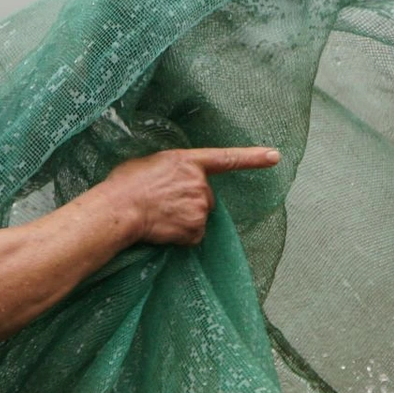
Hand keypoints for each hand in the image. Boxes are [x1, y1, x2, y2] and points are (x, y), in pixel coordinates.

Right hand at [99, 146, 280, 245]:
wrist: (118, 209)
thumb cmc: (125, 185)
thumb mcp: (150, 164)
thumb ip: (171, 169)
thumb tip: (170, 180)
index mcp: (188, 161)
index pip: (227, 158)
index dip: (253, 157)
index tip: (275, 156)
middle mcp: (200, 183)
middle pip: (206, 197)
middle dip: (190, 202)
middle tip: (163, 204)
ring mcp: (200, 207)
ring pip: (199, 217)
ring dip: (184, 219)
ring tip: (159, 216)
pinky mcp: (196, 229)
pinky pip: (193, 236)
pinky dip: (181, 236)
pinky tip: (163, 229)